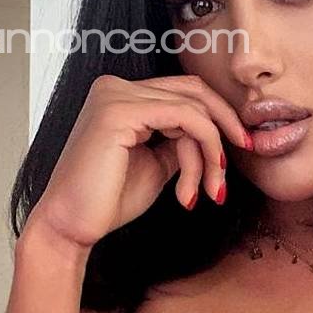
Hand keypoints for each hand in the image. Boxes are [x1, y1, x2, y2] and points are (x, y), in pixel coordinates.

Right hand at [24, 72, 253, 251]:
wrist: (72, 226)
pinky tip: (198, 184)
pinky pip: (185, 119)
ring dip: (211, 154)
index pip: (185, 93)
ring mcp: (116, 94)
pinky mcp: (119, 111)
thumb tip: (215, 136)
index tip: (240, 149)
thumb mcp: (158, 165)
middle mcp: (116, 86)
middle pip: (194, 93)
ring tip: (210, 191)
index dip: (219, 118)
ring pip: (194, 110)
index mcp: (122, 95)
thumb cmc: (108, 200)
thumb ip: (182, 143)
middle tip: (240, 161)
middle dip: (224, 128)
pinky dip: (202, 150)